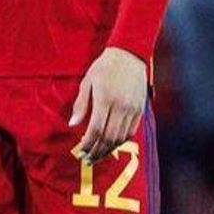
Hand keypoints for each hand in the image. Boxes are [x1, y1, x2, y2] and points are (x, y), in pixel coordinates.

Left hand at [70, 47, 147, 164]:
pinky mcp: (140, 109)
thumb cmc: (104, 67)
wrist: (129, 54)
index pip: (96, 130)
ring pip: (121, 137)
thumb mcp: (87, 82)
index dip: (88, 144)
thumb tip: (72, 124)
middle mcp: (120, 106)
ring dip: (109, 149)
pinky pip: (131, 131)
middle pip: (109, 138)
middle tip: (88, 159)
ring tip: (99, 154)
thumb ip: (81, 104)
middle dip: (97, 151)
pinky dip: (121, 141)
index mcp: (105, 99)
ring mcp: (132, 108)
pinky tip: (112, 144)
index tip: (81, 151)